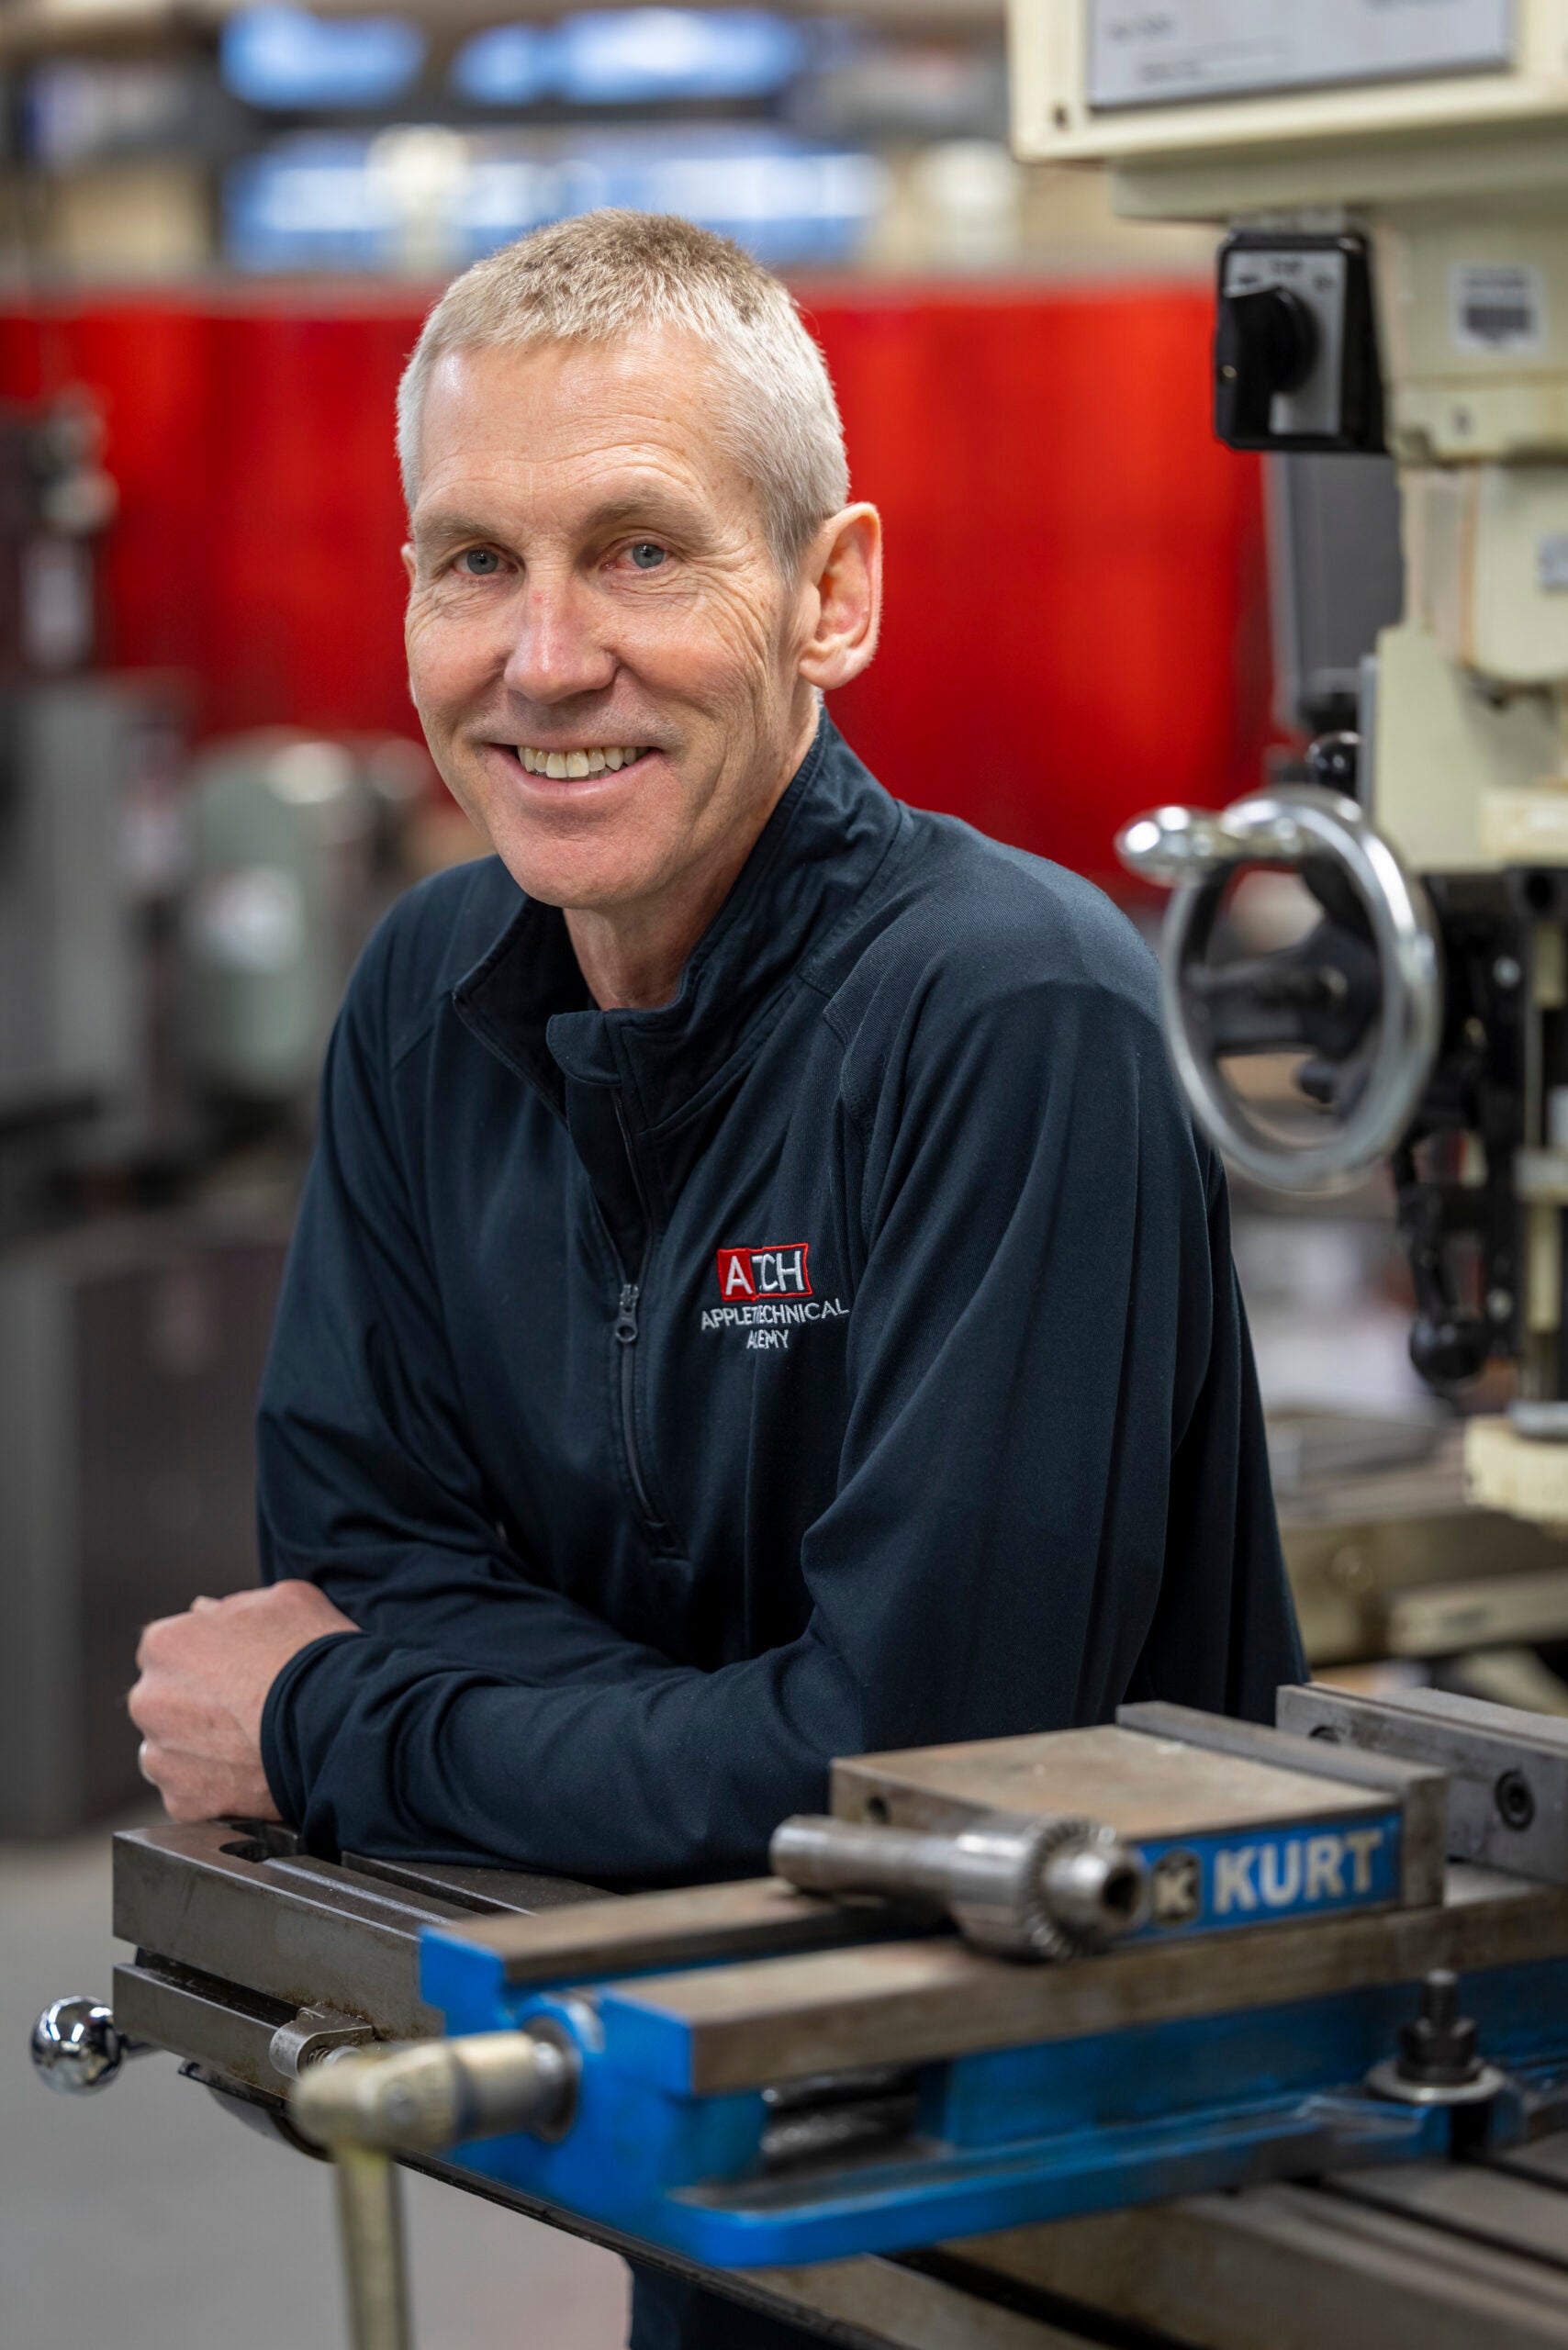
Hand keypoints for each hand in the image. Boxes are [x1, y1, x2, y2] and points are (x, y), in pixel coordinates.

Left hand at [129, 1582, 358, 1823]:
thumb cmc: (313, 1657)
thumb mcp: (284, 1600)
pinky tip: (249, 1772)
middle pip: (164, 1701)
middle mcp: (149, 1699)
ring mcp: (162, 1755)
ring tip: (249, 1744)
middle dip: (195, 1705)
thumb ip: (234, 1605)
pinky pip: (191, 1792)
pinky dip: (215, 1787)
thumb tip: (207, 1613)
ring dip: (199, 1748)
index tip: (234, 1670)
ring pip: (172, 1750)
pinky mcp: (182, 1801)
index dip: (206, 1659)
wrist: (338, 1723)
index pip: (170, 1650)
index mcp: (166, 1643)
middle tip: (244, 1708)